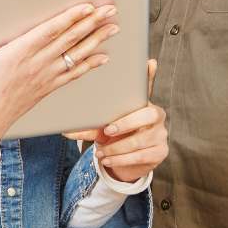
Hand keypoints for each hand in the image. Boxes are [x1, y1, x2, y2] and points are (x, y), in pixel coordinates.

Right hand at [0, 2, 118, 168]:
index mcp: (17, 54)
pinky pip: (73, 75)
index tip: (86, 7)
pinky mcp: (46, 89)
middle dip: (91, 23)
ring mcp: (44, 78)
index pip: (50, 31)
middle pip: (69, 40)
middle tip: (110, 10)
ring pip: (75, 55)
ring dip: (96, 40)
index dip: (70, 18)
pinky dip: (90, 65)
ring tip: (113, 28)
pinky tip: (103, 58)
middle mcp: (35, 65)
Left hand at [66, 59, 165, 182]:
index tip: (149, 63)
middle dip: (126, 123)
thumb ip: (88, 128)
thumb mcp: (100, 130)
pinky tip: (109, 160)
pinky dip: (122, 159)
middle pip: (147, 114)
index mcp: (142, 104)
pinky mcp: (160, 152)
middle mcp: (155, 116)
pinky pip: (141, 155)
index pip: (146, 87)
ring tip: (101, 153)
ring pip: (140, 139)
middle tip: (108, 129)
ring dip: (117, 147)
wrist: (123, 164)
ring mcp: (160, 134)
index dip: (149, 75)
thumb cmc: (113, 139)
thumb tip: (66, 131)